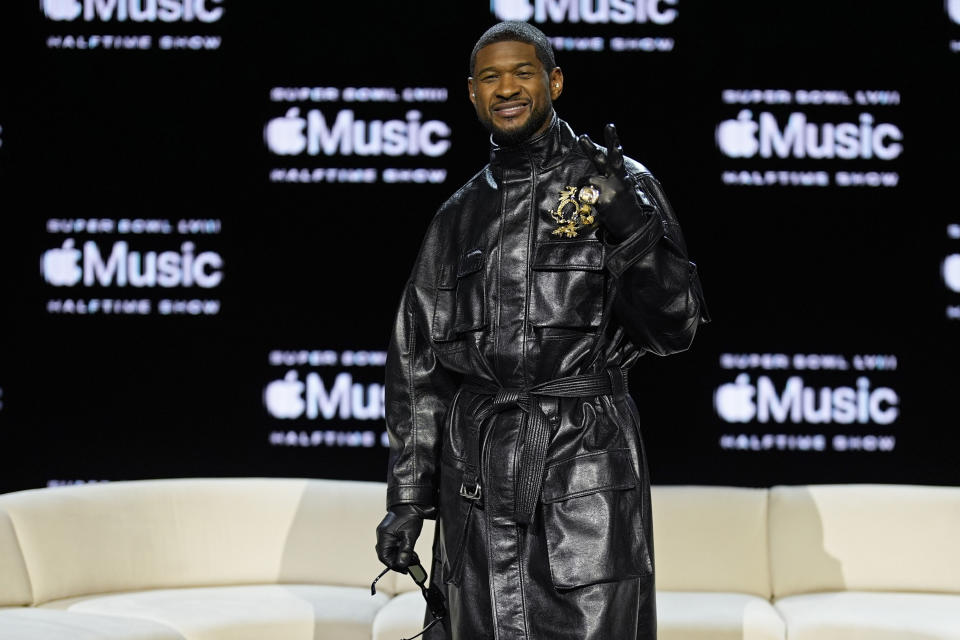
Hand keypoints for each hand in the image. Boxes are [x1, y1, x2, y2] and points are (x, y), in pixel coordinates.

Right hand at [375, 504, 432, 571]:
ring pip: (392, 551)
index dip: (394, 565)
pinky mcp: (392, 533)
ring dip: (402, 557)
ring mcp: (386, 534)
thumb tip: (401, 565)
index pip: (384, 557)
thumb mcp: (409, 536)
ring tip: (414, 559)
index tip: (405, 570)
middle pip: (387, 555)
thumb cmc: (410, 517)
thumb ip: (405, 551)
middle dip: (399, 562)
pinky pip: (394, 545)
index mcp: (384, 536)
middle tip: (411, 566)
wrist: (412, 503)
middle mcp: (382, 536)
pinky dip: (402, 551)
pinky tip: (411, 553)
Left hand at [577, 123, 652, 241]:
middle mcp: (617, 179)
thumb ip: (612, 176)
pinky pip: (585, 194)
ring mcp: (609, 189)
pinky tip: (595, 205)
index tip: (609, 126)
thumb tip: (597, 170)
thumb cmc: (625, 207)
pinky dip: (585, 198)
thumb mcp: (623, 188)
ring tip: (593, 194)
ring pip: (588, 178)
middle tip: (582, 136)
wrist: (632, 226)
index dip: (613, 140)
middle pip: (602, 159)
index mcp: (622, 176)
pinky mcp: (602, 200)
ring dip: (585, 184)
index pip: (617, 155)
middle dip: (590, 148)